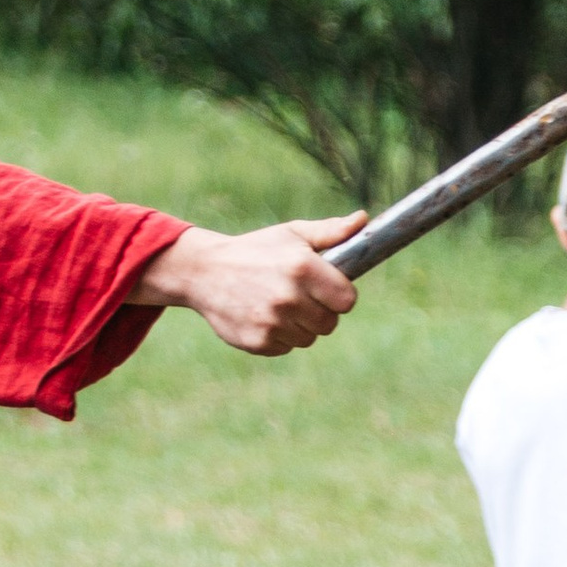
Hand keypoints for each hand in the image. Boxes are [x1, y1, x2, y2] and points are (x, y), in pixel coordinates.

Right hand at [130, 214, 364, 355]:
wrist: (203, 272)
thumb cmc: (255, 251)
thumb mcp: (291, 234)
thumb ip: (330, 232)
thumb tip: (364, 219)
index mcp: (302, 268)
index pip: (347, 300)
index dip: (338, 295)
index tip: (325, 289)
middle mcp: (288, 297)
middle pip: (329, 323)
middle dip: (319, 311)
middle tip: (298, 296)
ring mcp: (272, 322)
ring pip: (308, 338)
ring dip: (298, 326)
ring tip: (277, 305)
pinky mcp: (258, 341)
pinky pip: (285, 347)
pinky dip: (278, 336)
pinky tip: (261, 316)